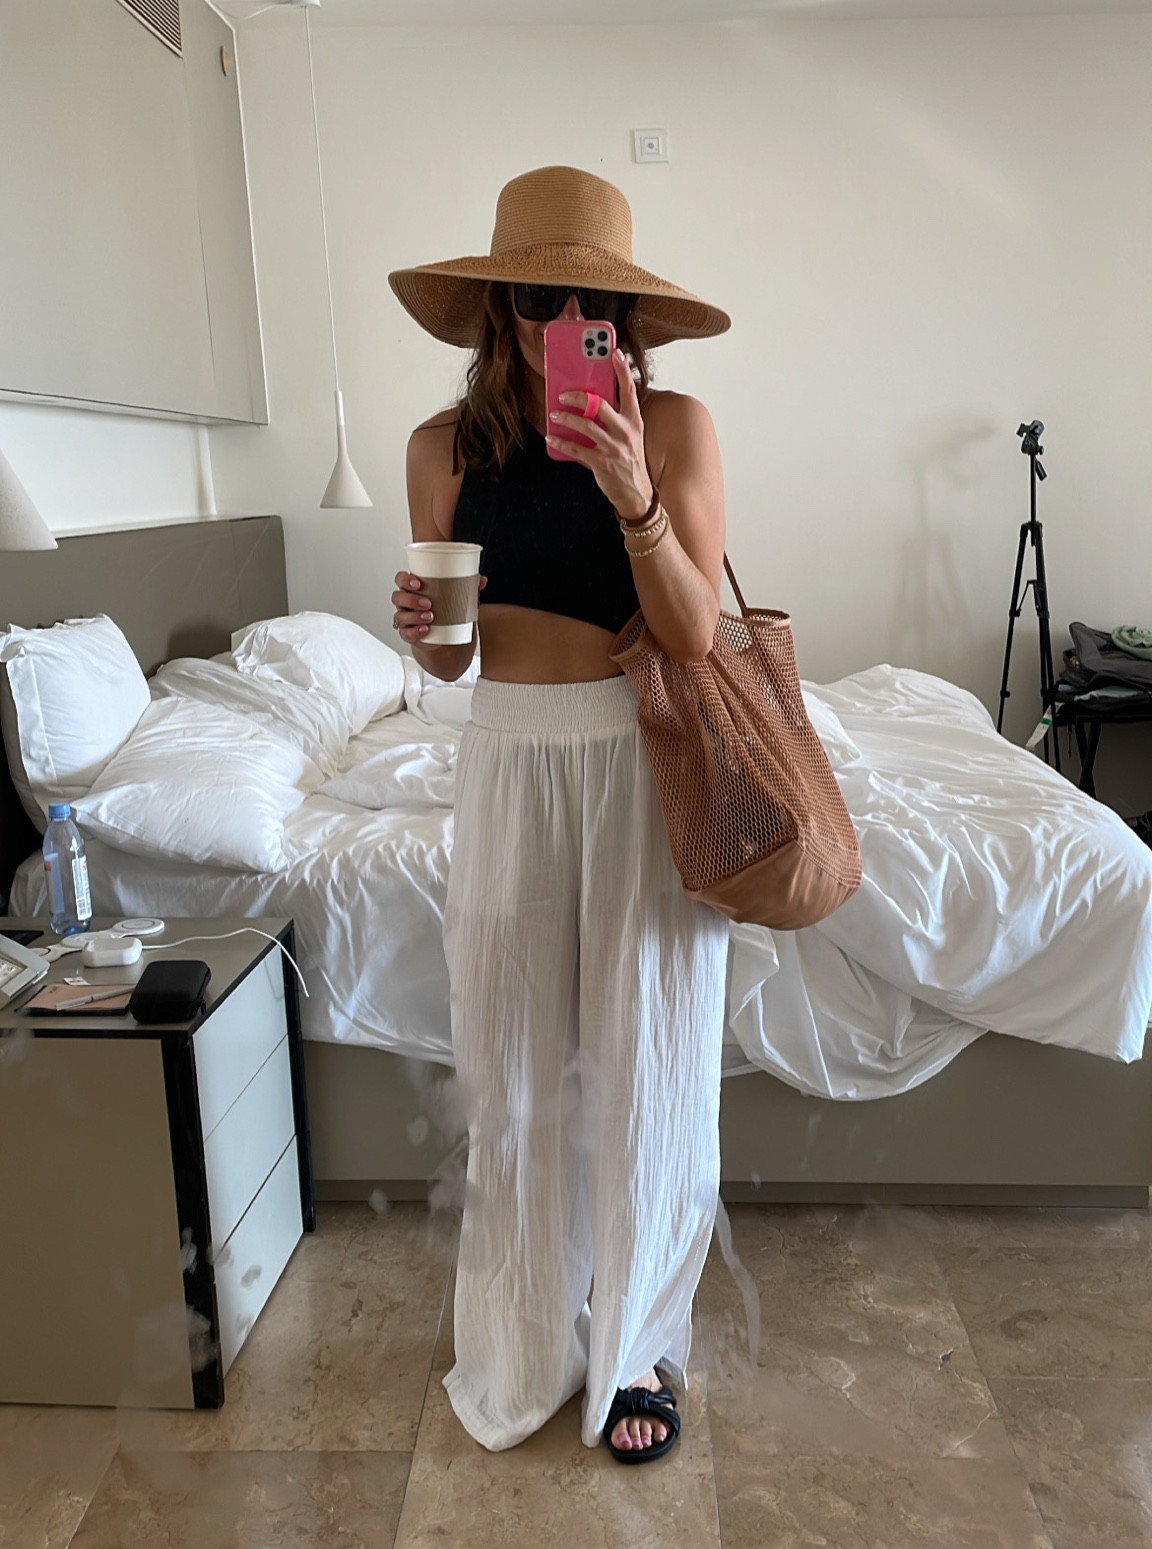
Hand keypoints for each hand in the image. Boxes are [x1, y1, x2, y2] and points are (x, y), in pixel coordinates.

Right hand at [391, 571, 485, 641]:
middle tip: (429, 602)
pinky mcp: (409, 634)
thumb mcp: (456, 596)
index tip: (418, 582)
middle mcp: (405, 603)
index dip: (405, 580)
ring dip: (414, 616)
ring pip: (401, 615)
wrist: (445, 636)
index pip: (401, 579)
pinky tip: (425, 629)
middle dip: (411, 599)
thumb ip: (467, 586)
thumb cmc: (446, 610)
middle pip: (398, 597)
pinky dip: (415, 632)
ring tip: (431, 616)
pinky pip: (406, 633)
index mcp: (413, 589)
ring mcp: (405, 619)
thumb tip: (482, 579)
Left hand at [546, 349, 653, 520]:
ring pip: (585, 425)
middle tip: (564, 394)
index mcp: (634, 421)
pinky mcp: (602, 463)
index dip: (622, 369)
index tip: (614, 352)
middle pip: (600, 405)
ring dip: (566, 418)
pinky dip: (561, 443)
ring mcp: (615, 448)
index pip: (629, 390)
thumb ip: (614, 418)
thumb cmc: (629, 461)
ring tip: (555, 414)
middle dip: (578, 396)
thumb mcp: (629, 436)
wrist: (636, 494)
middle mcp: (626, 432)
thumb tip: (588, 402)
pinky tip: (552, 438)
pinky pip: (577, 449)